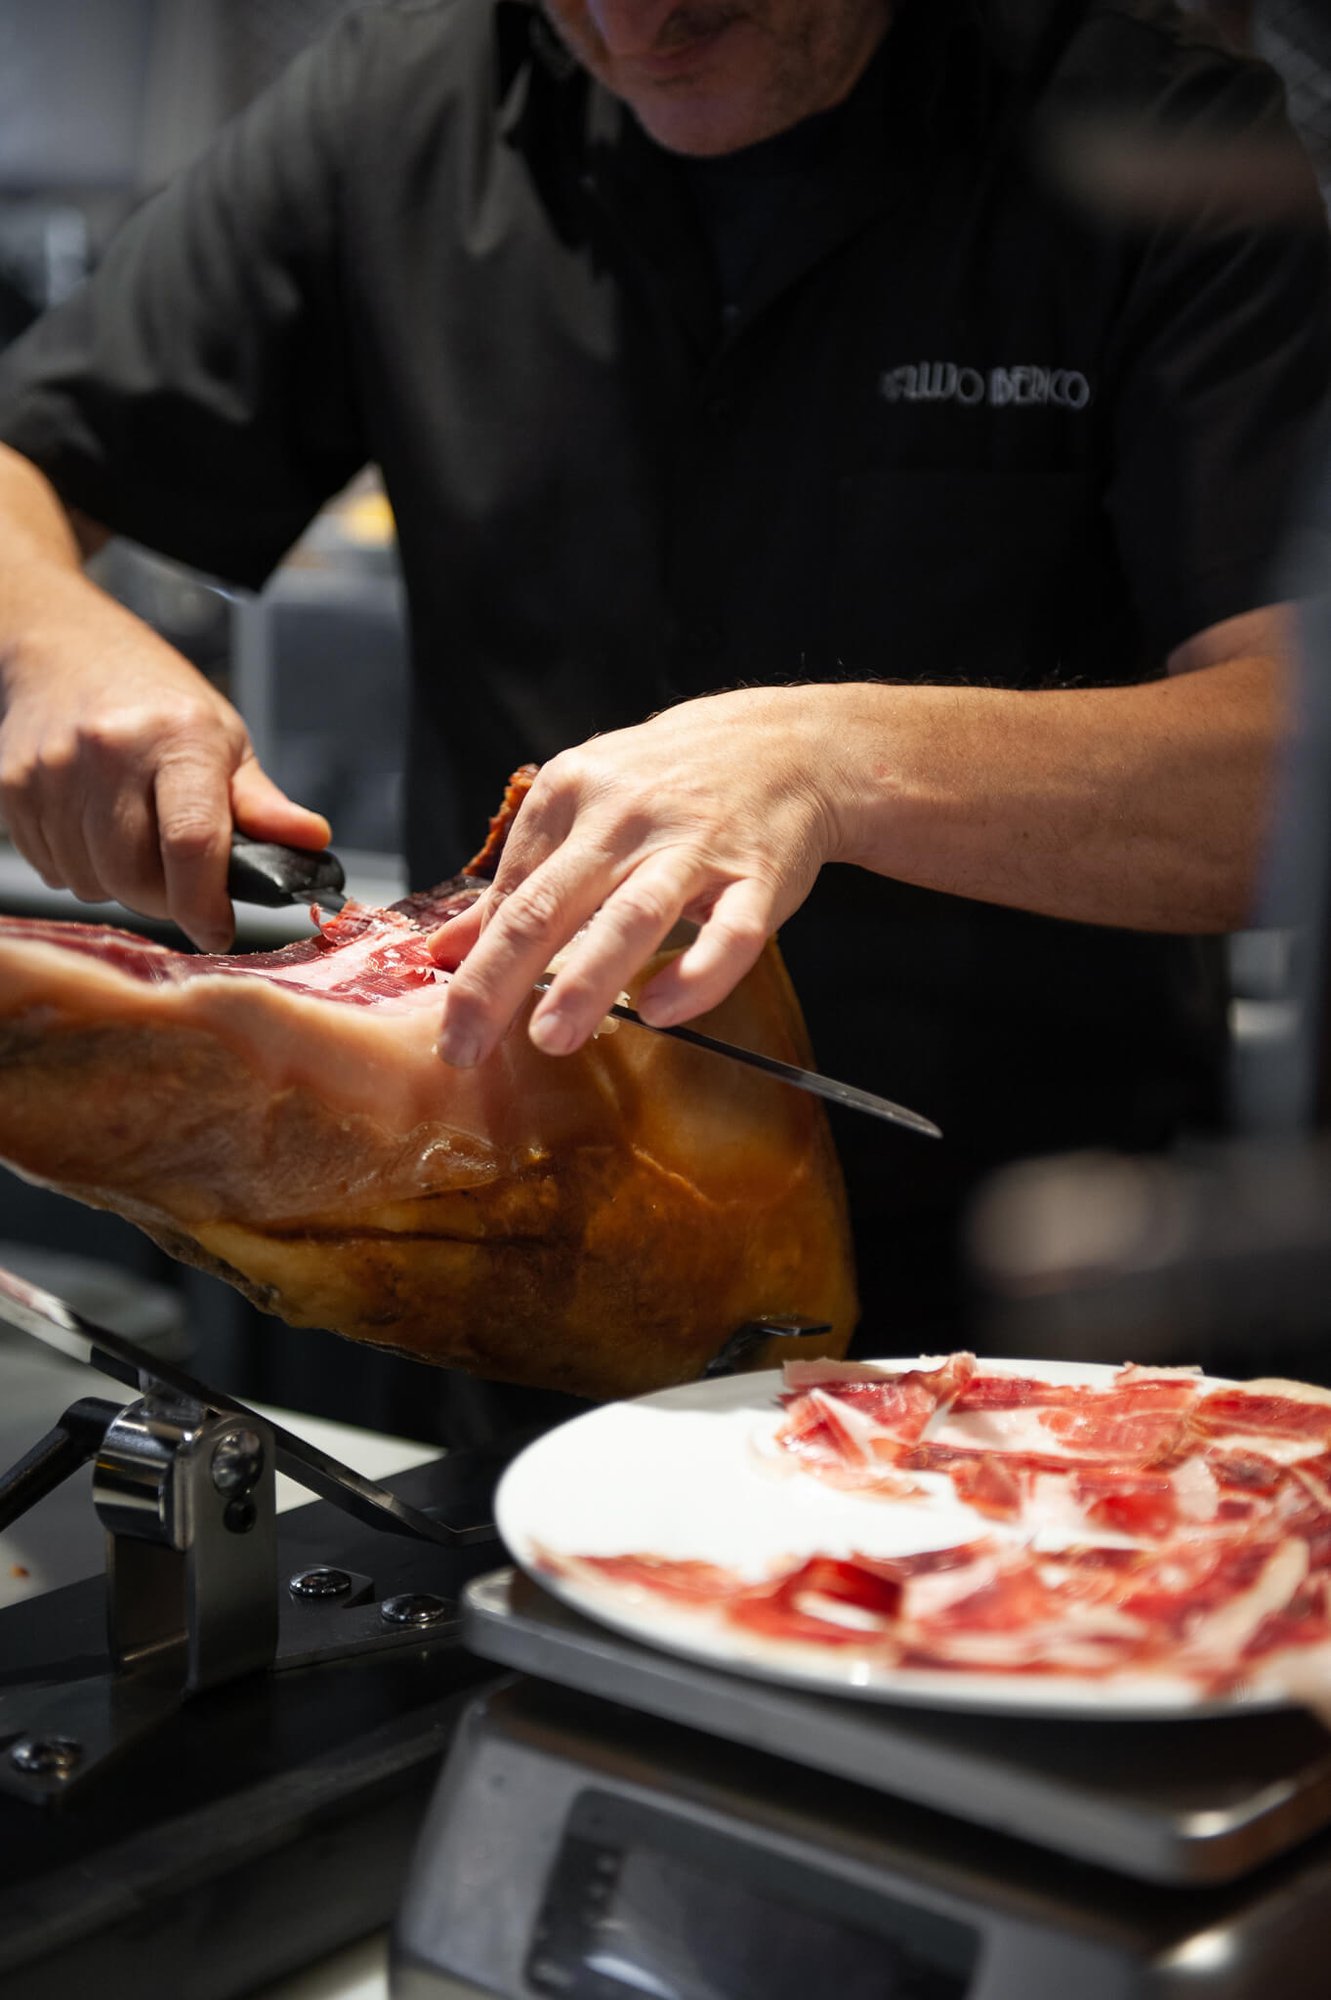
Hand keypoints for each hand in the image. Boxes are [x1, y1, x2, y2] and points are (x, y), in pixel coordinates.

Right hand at [0, 607, 328, 949]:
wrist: (64, 647)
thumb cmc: (155, 699)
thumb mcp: (224, 740)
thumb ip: (263, 804)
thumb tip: (312, 843)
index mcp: (179, 739)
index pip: (192, 843)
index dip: (206, 905)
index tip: (219, 930)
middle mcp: (109, 752)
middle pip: (135, 878)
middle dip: (166, 900)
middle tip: (181, 879)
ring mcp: (52, 771)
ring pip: (92, 884)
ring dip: (120, 885)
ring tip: (136, 838)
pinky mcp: (11, 788)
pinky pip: (54, 870)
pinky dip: (81, 869)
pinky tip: (95, 829)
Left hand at [432, 685, 847, 1065]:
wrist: (785, 745)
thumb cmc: (670, 782)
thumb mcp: (584, 806)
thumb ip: (519, 881)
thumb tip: (445, 950)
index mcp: (569, 791)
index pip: (510, 889)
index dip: (475, 963)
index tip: (454, 1027)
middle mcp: (625, 815)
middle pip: (547, 904)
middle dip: (498, 981)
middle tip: (464, 1045)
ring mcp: (694, 845)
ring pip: (631, 916)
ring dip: (585, 979)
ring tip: (550, 1038)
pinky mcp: (758, 876)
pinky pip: (729, 934)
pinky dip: (696, 975)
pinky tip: (659, 1012)